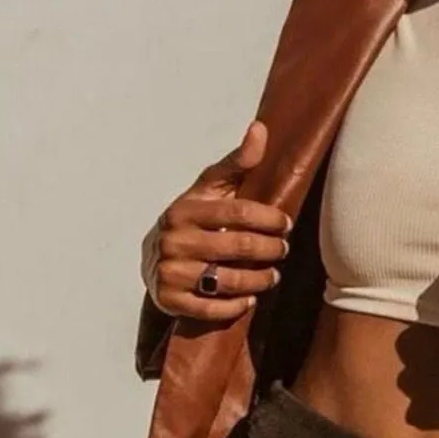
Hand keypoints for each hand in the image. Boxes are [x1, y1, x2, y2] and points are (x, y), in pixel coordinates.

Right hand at [142, 120, 291, 320]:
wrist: (153, 257)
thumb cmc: (193, 219)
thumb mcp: (210, 189)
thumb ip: (237, 162)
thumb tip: (260, 128)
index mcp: (185, 209)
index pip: (239, 212)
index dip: (269, 219)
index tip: (285, 224)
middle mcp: (174, 240)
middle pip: (239, 247)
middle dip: (270, 249)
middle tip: (283, 250)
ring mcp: (170, 271)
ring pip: (228, 280)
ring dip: (260, 280)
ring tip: (273, 275)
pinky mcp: (170, 300)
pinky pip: (211, 309)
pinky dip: (235, 306)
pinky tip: (249, 298)